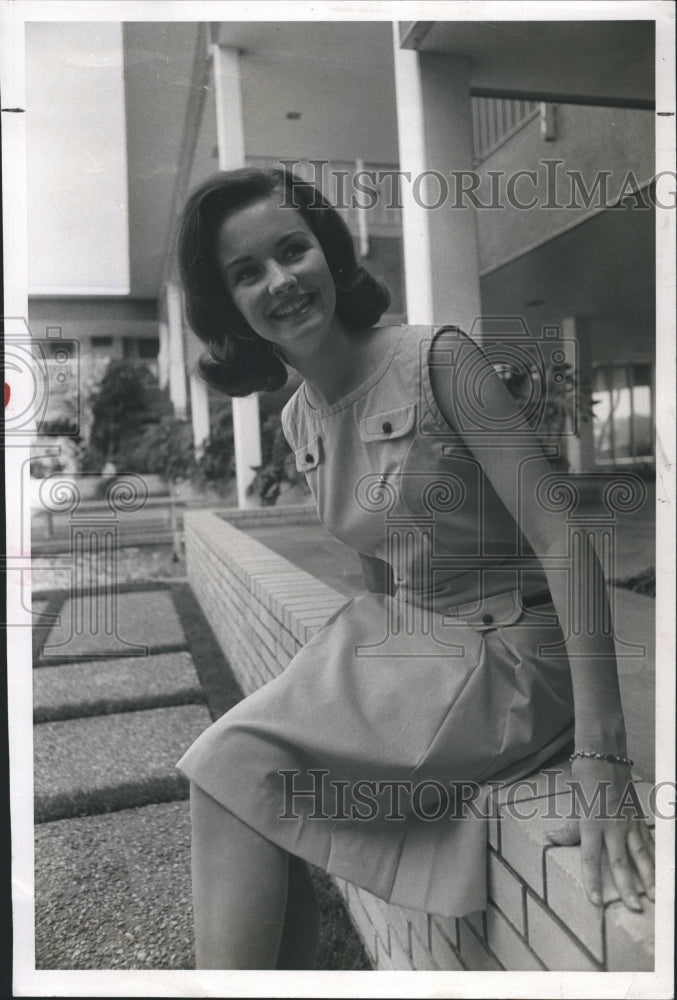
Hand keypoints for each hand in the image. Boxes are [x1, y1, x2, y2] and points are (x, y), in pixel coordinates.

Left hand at [546, 758, 654, 910]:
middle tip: (636, 908)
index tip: (595, 901)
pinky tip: (661, 871)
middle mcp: (612, 826)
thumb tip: (550, 839)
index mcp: (592, 824)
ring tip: (656, 895)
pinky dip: (654, 857)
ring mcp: (629, 822)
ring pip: (640, 854)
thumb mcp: (575, 804)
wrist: (604, 755)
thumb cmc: (585, 779)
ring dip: (648, 876)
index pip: (590, 858)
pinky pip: (648, 841)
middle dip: (628, 887)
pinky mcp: (639, 817)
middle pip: (620, 861)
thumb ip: (569, 828)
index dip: (592, 880)